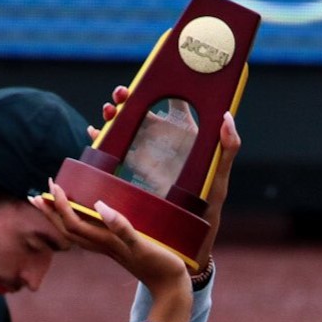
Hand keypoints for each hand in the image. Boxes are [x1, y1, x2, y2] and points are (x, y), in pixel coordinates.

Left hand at [35, 178, 191, 321]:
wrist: (171, 290)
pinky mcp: (120, 250)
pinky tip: (86, 217)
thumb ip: (122, 227)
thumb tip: (99, 205)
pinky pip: (92, 235)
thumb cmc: (161, 266)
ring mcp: (110, 250)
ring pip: (77, 234)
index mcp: (106, 242)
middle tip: (37, 194)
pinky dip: (82, 224)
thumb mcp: (143, 244)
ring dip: (61, 219)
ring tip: (51, 204)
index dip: (60, 204)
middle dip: (51, 212)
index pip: (73, 222)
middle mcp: (104, 246)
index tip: (53, 185)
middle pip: (68, 230)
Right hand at [93, 86, 242, 269]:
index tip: (143, 84)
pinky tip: (93, 133)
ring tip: (106, 114)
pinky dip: (101, 139)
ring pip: (124, 126)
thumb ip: (227, 150)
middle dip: (125, 99)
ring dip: (111, 116)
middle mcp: (164, 139)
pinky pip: (113, 149)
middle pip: (140, 109)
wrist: (186, 237)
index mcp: (184, 134)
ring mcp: (146, 152)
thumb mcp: (219, 180)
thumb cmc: (208, 206)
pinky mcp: (132, 168)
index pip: (169, 102)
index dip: (155, 88)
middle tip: (118, 96)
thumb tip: (227, 117)